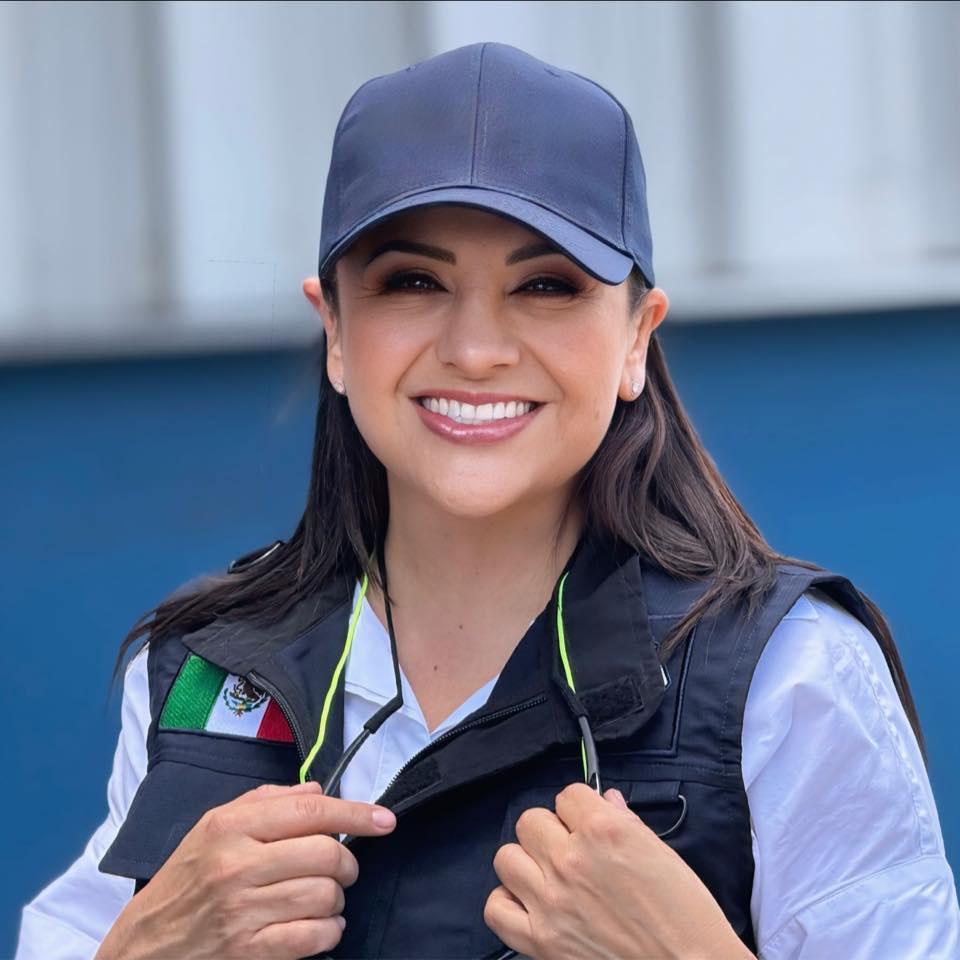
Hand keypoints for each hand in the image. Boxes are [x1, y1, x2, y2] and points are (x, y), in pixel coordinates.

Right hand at [95, 780, 396, 959]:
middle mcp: (236, 865)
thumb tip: (317, 791)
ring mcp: (242, 912)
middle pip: (326, 853)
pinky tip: (322, 926)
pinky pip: (313, 938)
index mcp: (230, 826)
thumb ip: (267, 802)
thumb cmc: (184, 882)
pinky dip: (329, 932)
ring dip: (337, 898)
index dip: (357, 813)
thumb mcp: (212, 827)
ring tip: (325, 897)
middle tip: (343, 868)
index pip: (311, 812)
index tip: (384, 820)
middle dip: (347, 862)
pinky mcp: (248, 952)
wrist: (141, 948)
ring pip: (325, 896)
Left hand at [484, 783, 750, 959]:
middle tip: (571, 851)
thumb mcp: (662, 855)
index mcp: (605, 831)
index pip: (568, 795)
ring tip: (549, 877)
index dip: (579, 810)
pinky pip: (496, 909)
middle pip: (530, 821)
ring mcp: (551, 900)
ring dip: (527, 864)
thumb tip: (605, 800)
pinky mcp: (541, 941)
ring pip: (507, 857)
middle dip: (551, 832)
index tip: (588, 825)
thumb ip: (625, 822)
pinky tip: (531, 905)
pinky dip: (508, 904)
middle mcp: (571, 860)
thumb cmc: (686, 916)